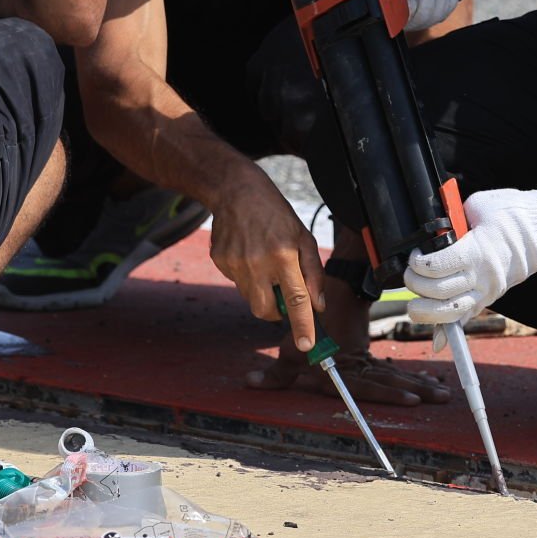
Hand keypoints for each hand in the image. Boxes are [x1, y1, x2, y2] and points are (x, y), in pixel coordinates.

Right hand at [206, 166, 326, 351]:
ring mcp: (234, 264)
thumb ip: (313, 273)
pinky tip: (249, 253)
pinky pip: (237, 283)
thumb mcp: (303, 237)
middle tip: (283, 294)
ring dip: (262, 290)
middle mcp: (257, 263)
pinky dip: (247, 277)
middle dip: (277, 313)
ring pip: (251, 298)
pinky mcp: (220, 262)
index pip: (296, 301)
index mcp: (282, 255)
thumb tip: (316, 306)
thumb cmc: (275, 213)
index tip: (307, 346)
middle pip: (266, 311)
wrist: (235, 191)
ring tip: (265, 261)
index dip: (302, 326)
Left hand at [405, 179, 536, 326]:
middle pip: (440, 293)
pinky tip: (437, 340)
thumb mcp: (477, 206)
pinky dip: (449, 331)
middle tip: (410, 276)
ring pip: (452, 313)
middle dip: (416, 286)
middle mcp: (483, 276)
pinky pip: (467, 318)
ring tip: (414, 305)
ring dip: (426, 314)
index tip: (414, 257)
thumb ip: (453, 222)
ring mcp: (488, 290)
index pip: (438, 266)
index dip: (418, 264)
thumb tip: (431, 234)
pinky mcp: (490, 297)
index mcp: (479, 250)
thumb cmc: (510, 212)